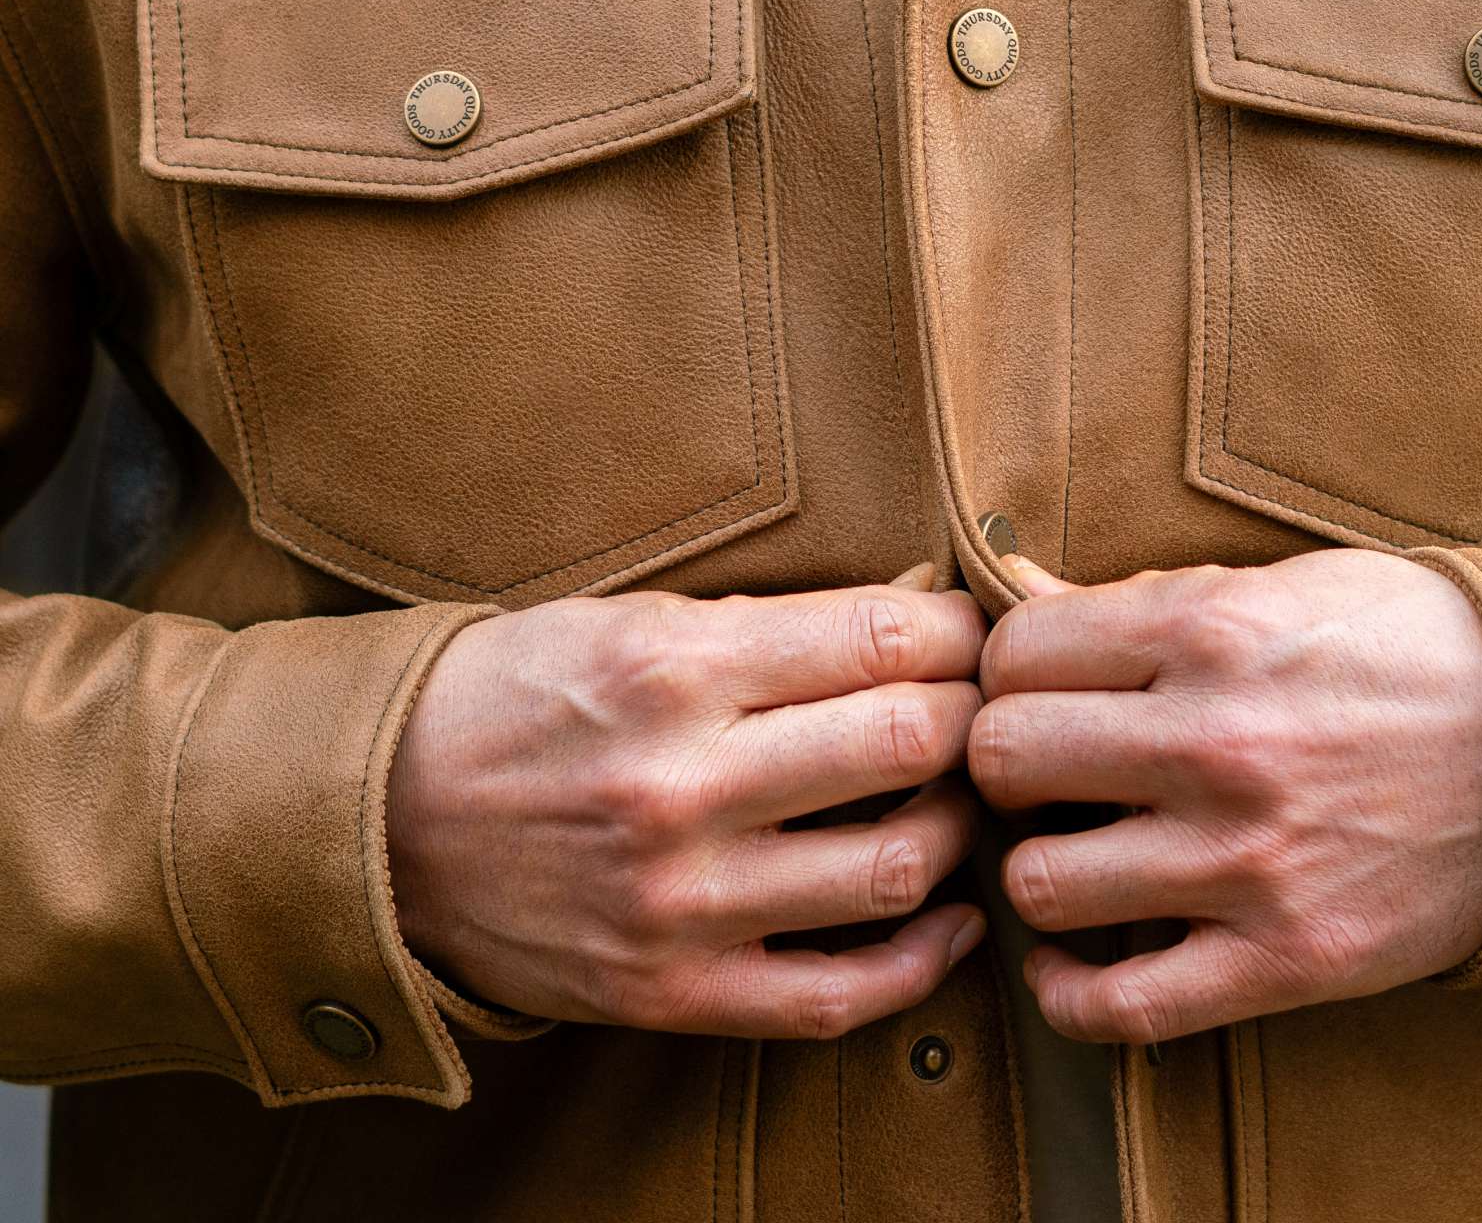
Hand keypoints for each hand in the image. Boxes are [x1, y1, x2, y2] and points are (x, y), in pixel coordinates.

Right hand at [387, 585, 988, 1036]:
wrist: (376, 820)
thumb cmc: (515, 697)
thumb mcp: (629, 619)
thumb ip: (770, 625)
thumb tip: (916, 617)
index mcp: (674, 668)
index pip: (882, 641)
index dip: (957, 634)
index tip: (970, 637)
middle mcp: (682, 784)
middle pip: (908, 743)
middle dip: (969, 718)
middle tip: (975, 711)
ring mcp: (679, 901)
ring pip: (894, 867)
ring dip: (955, 829)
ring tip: (950, 801)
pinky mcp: (670, 992)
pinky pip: (836, 993)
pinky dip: (919, 961)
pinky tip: (947, 918)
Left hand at [969, 551, 1481, 1042]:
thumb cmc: (1414, 645)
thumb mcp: (1284, 582)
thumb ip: (1145, 597)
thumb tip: (1020, 589)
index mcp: (1210, 629)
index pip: (1015, 655)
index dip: (1005, 673)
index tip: (1030, 690)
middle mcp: (1216, 742)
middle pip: (1003, 760)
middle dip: (1004, 764)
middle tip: (1040, 772)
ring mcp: (1249, 860)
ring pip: (1040, 883)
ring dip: (1042, 870)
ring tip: (1075, 854)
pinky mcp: (1288, 959)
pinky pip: (1121, 1008)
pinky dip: (1070, 996)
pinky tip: (1073, 963)